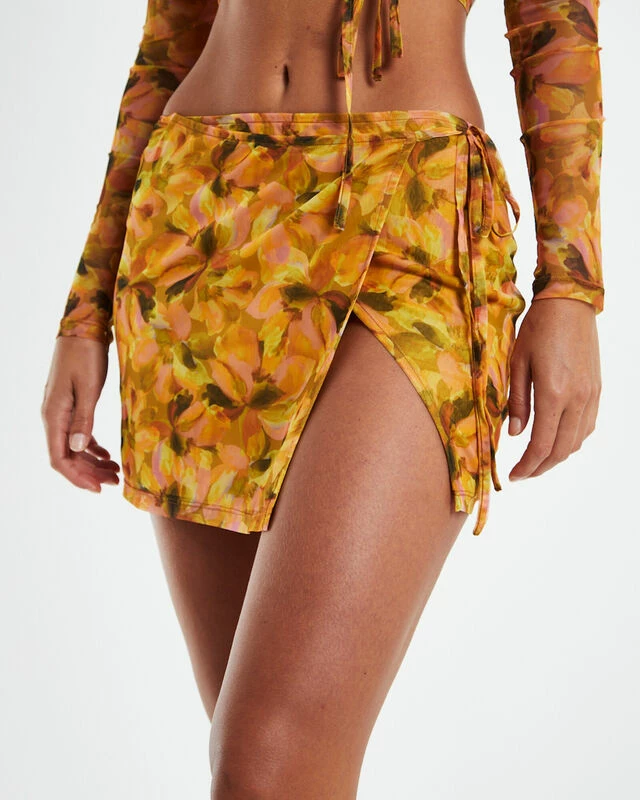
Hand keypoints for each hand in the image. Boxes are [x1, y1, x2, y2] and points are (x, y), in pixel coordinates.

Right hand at [41, 336, 119, 492]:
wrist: (83, 329)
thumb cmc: (86, 355)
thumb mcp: (89, 387)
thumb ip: (83, 419)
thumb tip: (78, 450)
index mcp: (54, 415)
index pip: (60, 459)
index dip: (78, 477)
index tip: (98, 488)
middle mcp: (53, 417)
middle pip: (67, 457)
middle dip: (89, 473)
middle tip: (114, 482)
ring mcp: (61, 411)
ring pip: (73, 448)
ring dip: (92, 462)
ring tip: (115, 472)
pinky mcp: (71, 405)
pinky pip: (78, 434)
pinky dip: (91, 447)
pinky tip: (107, 454)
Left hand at [507, 297, 600, 480]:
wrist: (570, 305)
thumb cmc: (537, 330)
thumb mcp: (517, 364)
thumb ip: (516, 402)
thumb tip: (514, 434)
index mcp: (553, 394)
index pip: (541, 445)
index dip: (526, 466)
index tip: (513, 475)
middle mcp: (577, 399)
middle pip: (561, 450)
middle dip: (540, 468)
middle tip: (522, 474)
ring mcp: (590, 396)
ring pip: (576, 441)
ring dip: (556, 457)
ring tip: (536, 460)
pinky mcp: (596, 390)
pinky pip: (587, 426)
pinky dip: (571, 440)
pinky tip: (555, 439)